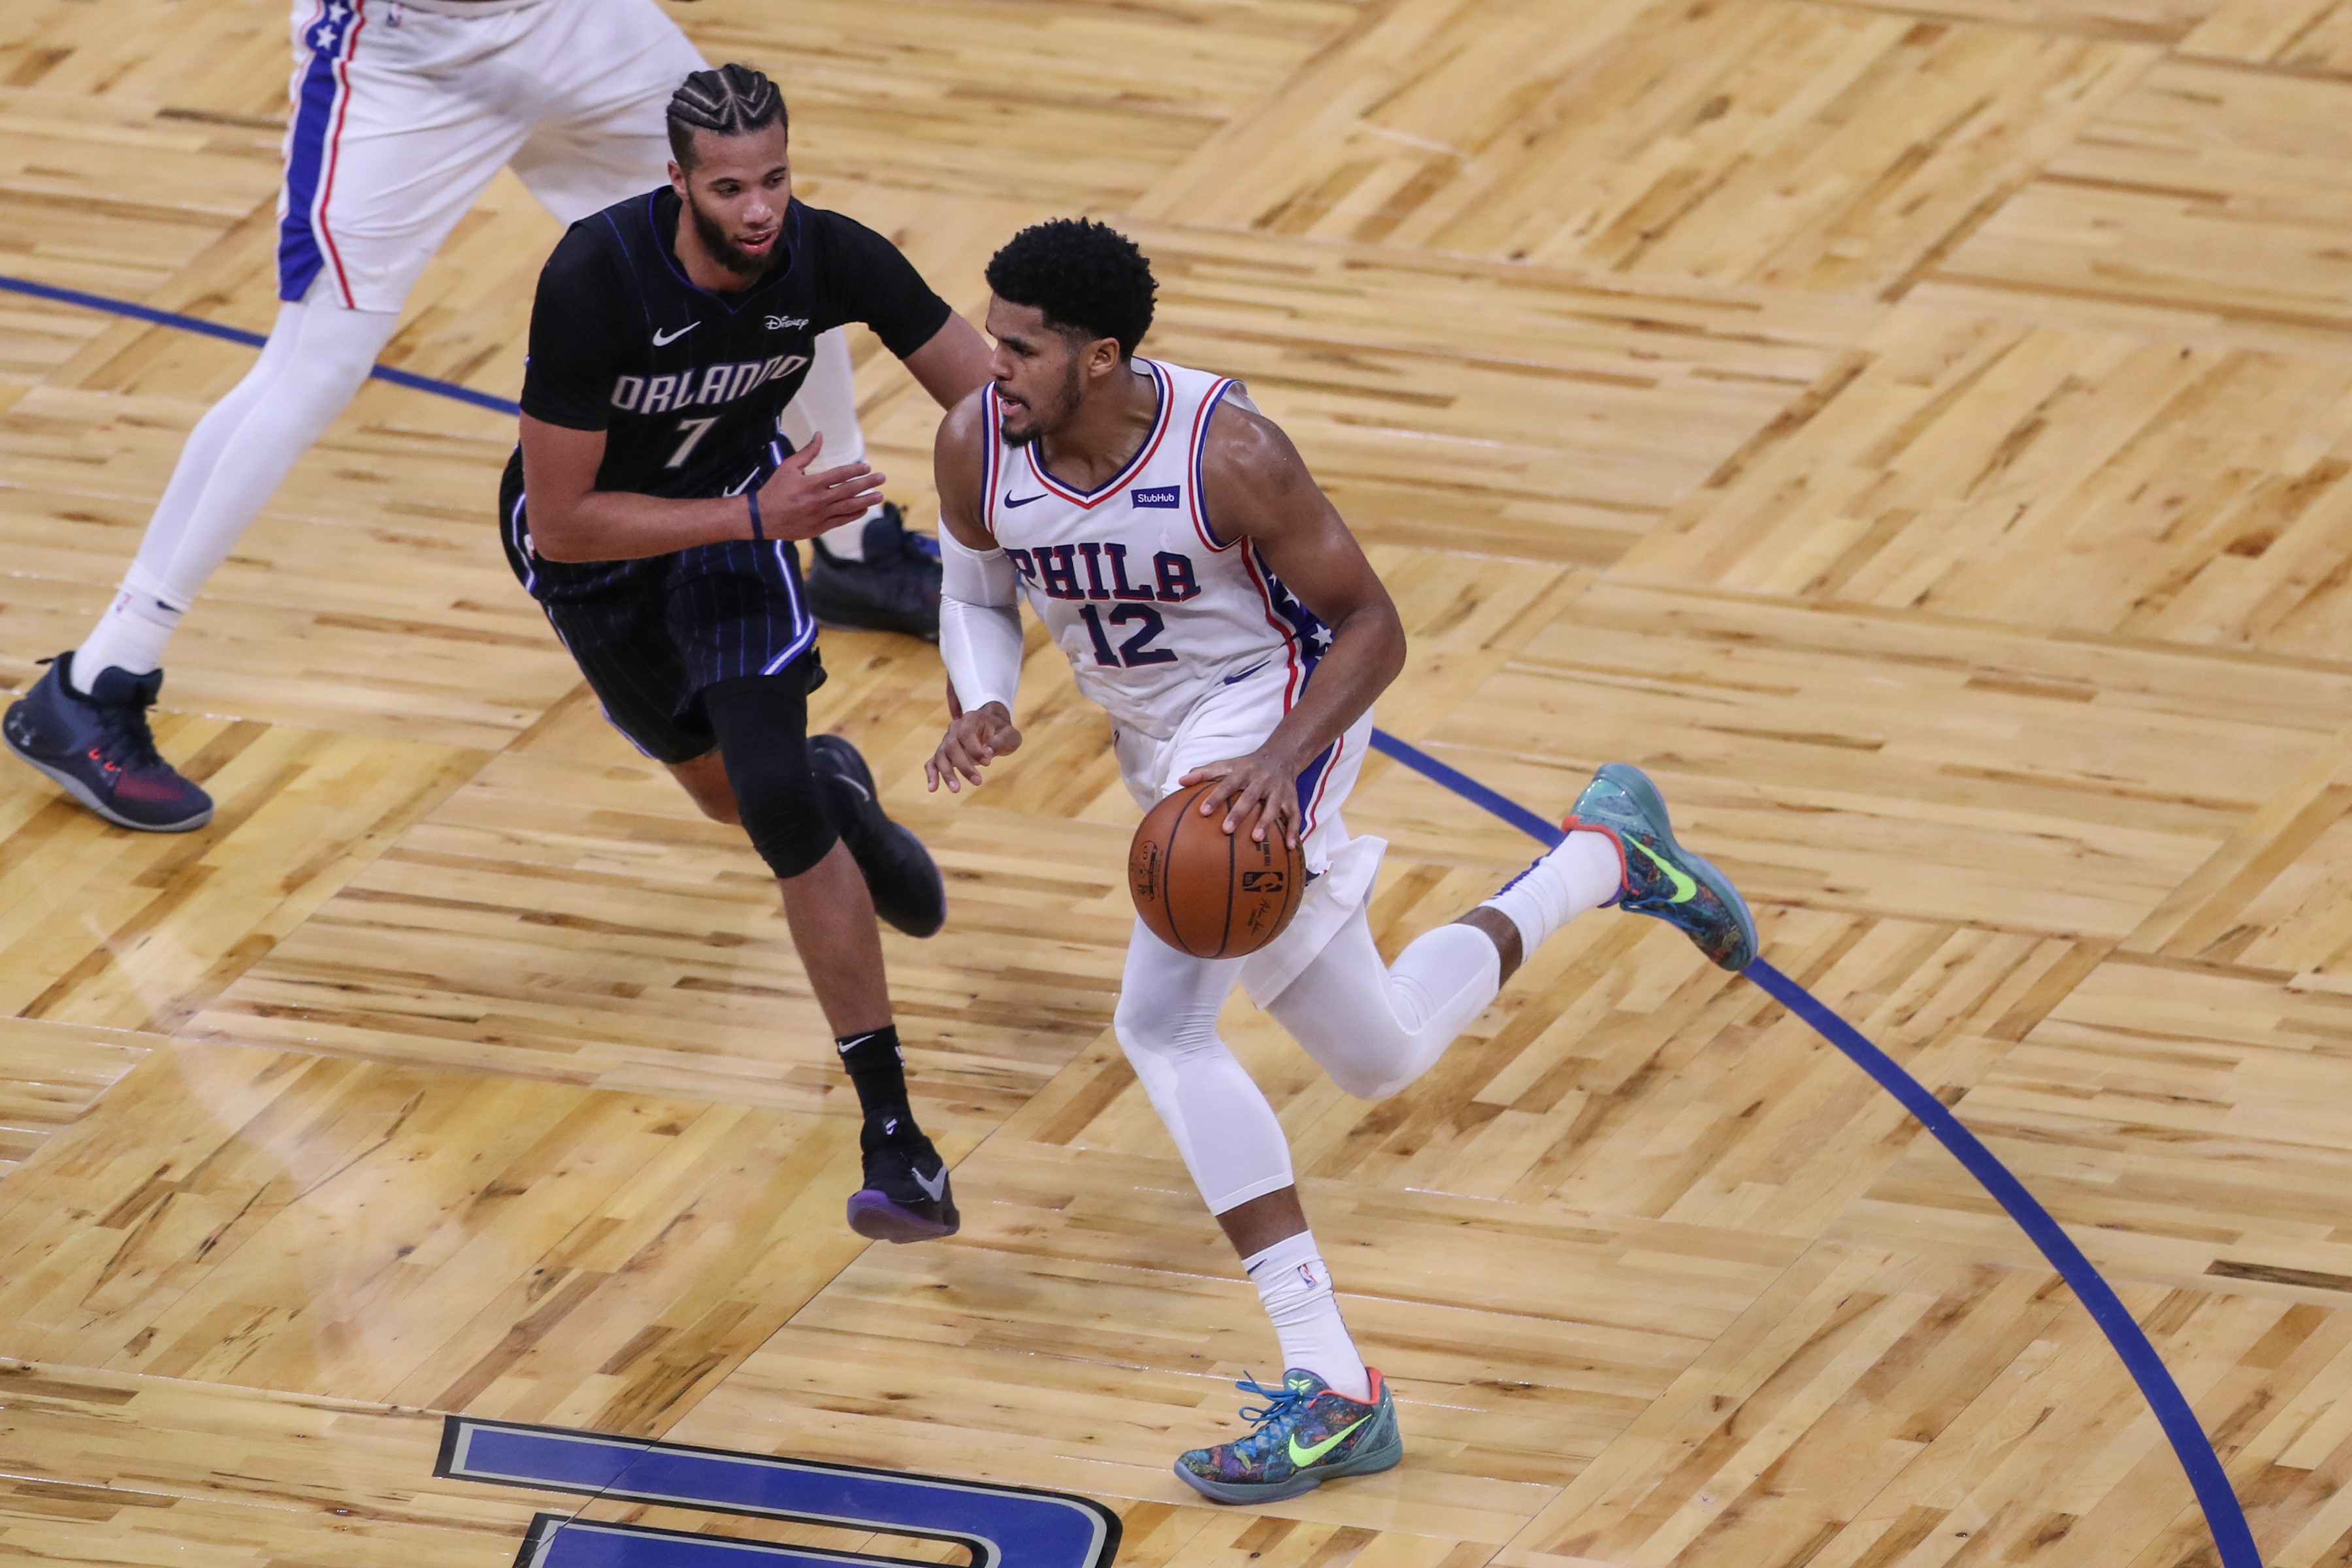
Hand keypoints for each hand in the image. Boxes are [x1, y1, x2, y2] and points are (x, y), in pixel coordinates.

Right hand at [754, 432, 886, 540]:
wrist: (761, 518)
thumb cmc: (775, 489)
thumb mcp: (788, 467)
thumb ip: (807, 452)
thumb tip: (819, 434)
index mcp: (812, 484)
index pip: (840, 475)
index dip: (856, 470)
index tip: (867, 466)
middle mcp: (819, 500)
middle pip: (849, 490)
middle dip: (868, 483)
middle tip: (882, 478)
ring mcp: (820, 516)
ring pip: (849, 507)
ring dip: (866, 501)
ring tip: (880, 496)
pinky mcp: (819, 528)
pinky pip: (842, 521)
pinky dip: (854, 515)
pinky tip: (864, 509)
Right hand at [927, 701, 1020, 792]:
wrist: (992, 729)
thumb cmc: (1001, 732)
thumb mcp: (1009, 735)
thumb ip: (1000, 741)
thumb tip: (987, 753)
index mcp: (970, 719)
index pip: (966, 733)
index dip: (974, 749)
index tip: (988, 763)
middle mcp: (955, 728)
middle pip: (951, 746)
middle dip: (963, 766)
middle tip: (978, 781)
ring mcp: (947, 741)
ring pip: (941, 756)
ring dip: (947, 773)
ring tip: (956, 790)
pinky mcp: (944, 753)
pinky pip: (933, 763)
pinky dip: (932, 775)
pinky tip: (933, 789)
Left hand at [1180, 749, 1302, 847]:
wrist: (1282, 756)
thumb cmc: (1247, 765)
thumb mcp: (1226, 764)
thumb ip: (1204, 773)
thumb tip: (1181, 781)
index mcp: (1243, 772)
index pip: (1227, 784)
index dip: (1215, 797)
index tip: (1203, 812)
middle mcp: (1261, 780)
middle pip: (1250, 797)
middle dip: (1239, 813)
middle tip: (1226, 830)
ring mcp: (1278, 790)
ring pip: (1273, 807)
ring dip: (1265, 822)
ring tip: (1255, 838)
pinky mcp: (1292, 799)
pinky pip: (1294, 815)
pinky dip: (1294, 831)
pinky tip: (1290, 847)